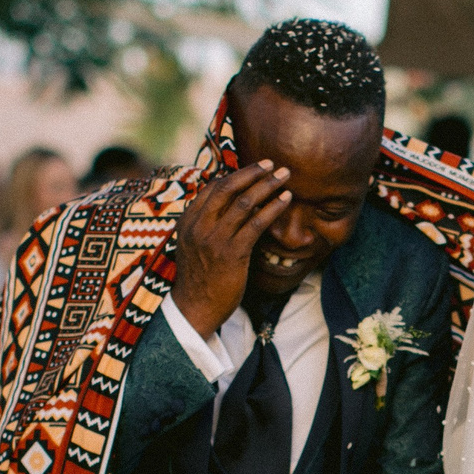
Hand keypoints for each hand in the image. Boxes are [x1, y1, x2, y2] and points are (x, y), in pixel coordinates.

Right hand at [170, 161, 291, 335]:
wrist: (195, 309)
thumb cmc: (199, 279)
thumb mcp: (193, 246)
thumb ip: (205, 225)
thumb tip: (227, 207)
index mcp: (187, 222)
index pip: (212, 189)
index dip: (235, 176)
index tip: (253, 169)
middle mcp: (199, 226)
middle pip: (228, 188)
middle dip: (252, 172)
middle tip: (272, 163)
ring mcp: (215, 239)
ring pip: (245, 202)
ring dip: (268, 185)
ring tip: (285, 176)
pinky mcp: (232, 253)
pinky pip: (257, 223)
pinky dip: (273, 207)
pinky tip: (285, 200)